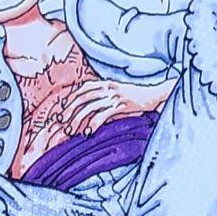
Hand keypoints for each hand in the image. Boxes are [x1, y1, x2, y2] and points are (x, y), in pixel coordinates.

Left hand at [59, 77, 175, 136]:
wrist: (155, 95)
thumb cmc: (135, 97)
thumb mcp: (117, 93)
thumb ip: (104, 97)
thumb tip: (88, 108)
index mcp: (105, 83)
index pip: (82, 88)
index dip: (71, 98)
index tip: (62, 109)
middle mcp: (108, 87)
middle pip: (83, 98)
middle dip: (70, 110)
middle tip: (61, 122)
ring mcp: (115, 96)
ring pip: (90, 107)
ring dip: (78, 120)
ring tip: (71, 131)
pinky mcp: (122, 105)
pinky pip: (103, 114)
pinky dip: (94, 124)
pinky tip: (88, 132)